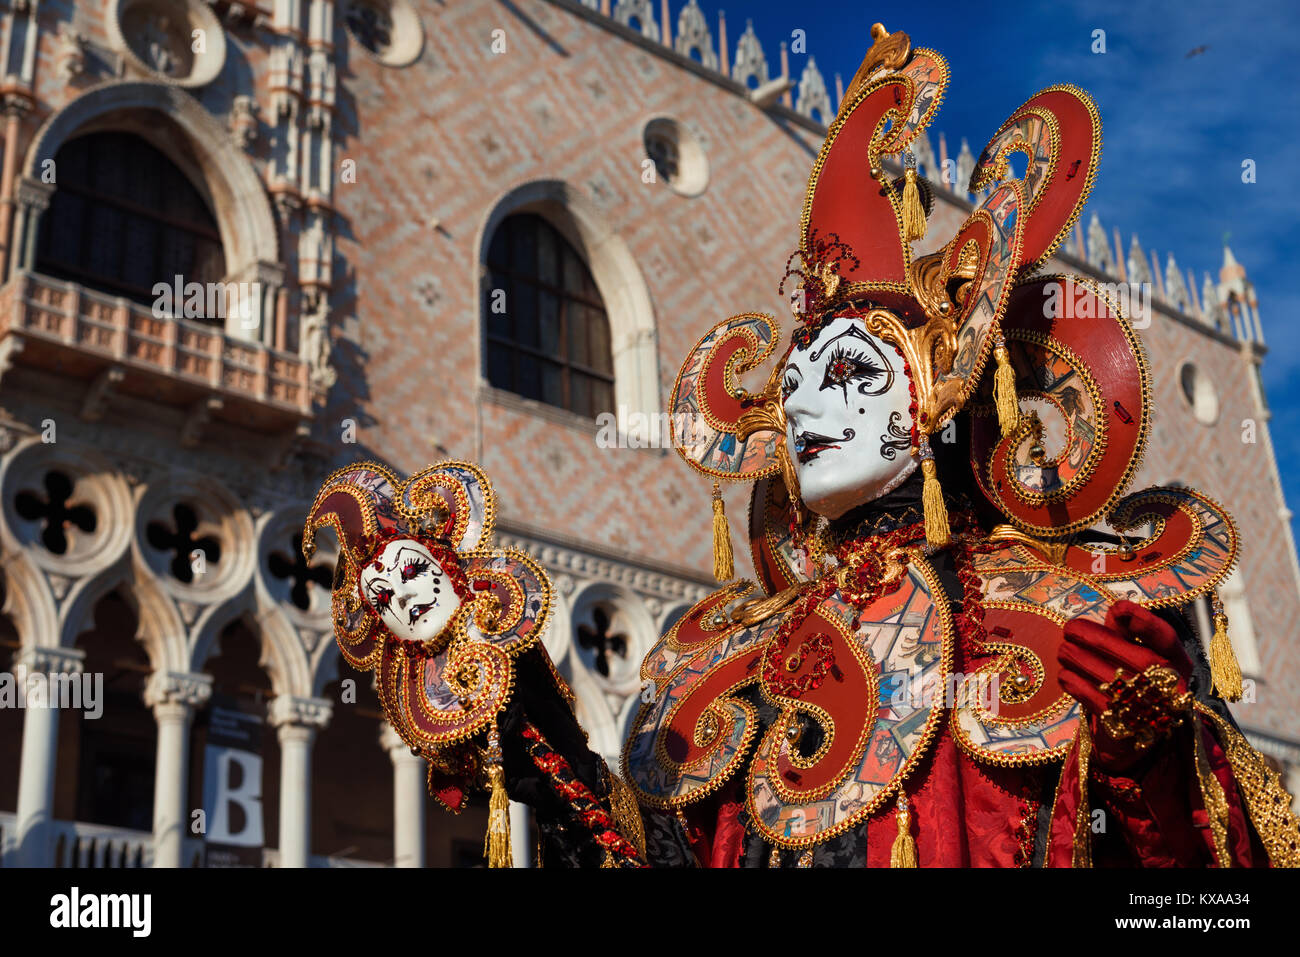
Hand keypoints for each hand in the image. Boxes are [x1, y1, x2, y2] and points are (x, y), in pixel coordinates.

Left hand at [1058, 600, 1193, 772]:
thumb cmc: (1133, 680)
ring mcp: (1154, 711)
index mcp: (1176, 662)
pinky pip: (1103, 705)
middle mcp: (1172, 687)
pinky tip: (1064, 675)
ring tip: (1062, 649)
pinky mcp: (1131, 731)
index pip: (1168, 639)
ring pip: (1119, 682)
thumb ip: (1126, 633)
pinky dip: (1080, 688)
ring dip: (1084, 662)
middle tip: (1070, 628)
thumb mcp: (1134, 653)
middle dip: (1101, 641)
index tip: (1118, 608)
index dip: (1146, 623)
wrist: (1134, 731)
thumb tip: (1117, 609)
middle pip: (1142, 660)